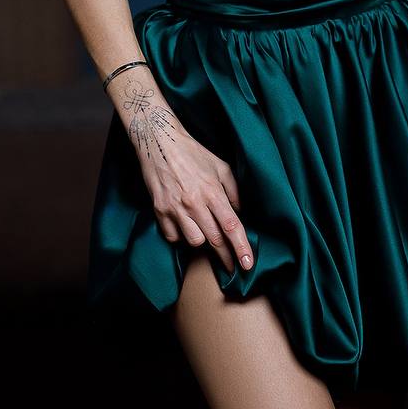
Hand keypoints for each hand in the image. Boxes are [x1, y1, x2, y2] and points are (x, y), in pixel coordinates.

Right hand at [125, 95, 253, 274]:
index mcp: (212, 191)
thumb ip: (233, 190)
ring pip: (194, 241)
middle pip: (214, 239)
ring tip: (204, 230)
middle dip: (226, 256)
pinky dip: (180, 235)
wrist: (160, 143)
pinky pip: (173, 236)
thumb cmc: (193, 153)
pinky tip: (184, 225)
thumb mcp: (221, 166)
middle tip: (232, 266)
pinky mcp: (159, 211)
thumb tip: (239, 213)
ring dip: (202, 241)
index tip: (247, 264)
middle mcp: (194, 203)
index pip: (231, 226)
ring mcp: (175, 209)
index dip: (241, 247)